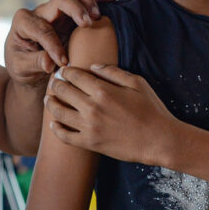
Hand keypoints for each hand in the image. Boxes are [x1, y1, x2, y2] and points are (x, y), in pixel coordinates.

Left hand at [5, 0, 116, 85]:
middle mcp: (40, 12)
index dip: (53, 45)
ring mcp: (56, 12)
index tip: (62, 62)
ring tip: (97, 16)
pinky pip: (84, 3)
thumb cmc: (21, 64)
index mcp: (23, 22)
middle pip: (60, 1)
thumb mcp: (21, 67)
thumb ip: (34, 63)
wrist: (27, 64)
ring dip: (87, 3)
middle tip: (87, 24)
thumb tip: (49, 62)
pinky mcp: (69, 17)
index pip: (42, 29)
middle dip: (75, 10)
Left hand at [44, 64, 176, 165]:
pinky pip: (65, 136)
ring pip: (59, 112)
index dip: (65, 71)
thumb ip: (113, 72)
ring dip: (51, 103)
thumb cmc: (151, 109)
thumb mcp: (137, 83)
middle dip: (56, 84)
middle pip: (63, 91)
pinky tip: (54, 124)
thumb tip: (92, 66)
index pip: (74, 76)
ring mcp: (89, 126)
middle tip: (54, 82)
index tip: (63, 71)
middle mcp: (92, 107)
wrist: (159, 140)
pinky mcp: (90, 143)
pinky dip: (56, 129)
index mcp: (103, 90)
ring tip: (49, 99)